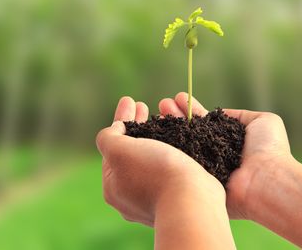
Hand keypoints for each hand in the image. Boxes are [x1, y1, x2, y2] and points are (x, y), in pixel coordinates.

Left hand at [96, 96, 224, 226]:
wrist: (193, 202)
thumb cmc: (154, 173)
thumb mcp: (119, 151)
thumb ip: (108, 137)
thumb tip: (114, 130)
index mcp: (113, 187)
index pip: (112, 148)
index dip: (120, 121)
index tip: (130, 100)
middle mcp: (133, 195)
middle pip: (133, 152)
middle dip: (138, 126)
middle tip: (144, 105)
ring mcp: (158, 196)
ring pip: (154, 156)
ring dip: (157, 131)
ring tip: (164, 112)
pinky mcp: (181, 193)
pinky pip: (173, 163)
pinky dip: (173, 144)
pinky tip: (179, 130)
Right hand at [159, 92, 291, 219]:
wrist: (267, 179)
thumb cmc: (269, 149)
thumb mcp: (263, 121)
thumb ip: (240, 115)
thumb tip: (220, 114)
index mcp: (228, 141)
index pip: (204, 122)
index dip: (191, 109)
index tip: (179, 97)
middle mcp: (214, 154)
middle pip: (189, 131)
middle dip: (176, 115)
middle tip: (163, 104)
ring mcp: (204, 167)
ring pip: (182, 144)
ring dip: (170, 127)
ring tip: (159, 110)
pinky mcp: (196, 179)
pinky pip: (180, 161)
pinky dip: (169, 147)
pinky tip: (159, 132)